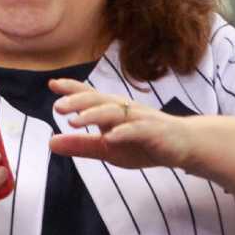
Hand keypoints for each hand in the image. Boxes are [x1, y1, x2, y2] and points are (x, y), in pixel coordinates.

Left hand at [47, 79, 196, 169]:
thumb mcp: (107, 149)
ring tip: (74, 121)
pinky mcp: (154, 132)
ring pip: (114, 112)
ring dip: (94, 115)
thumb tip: (50, 142)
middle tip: (57, 106)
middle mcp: (123, 109)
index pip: (88, 95)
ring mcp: (139, 118)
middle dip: (77, 101)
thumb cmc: (143, 144)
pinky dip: (123, 133)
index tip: (52, 84)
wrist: (184, 146)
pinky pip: (137, 130)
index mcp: (110, 110)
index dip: (71, 88)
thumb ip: (80, 145)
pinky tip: (109, 138)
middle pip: (98, 100)